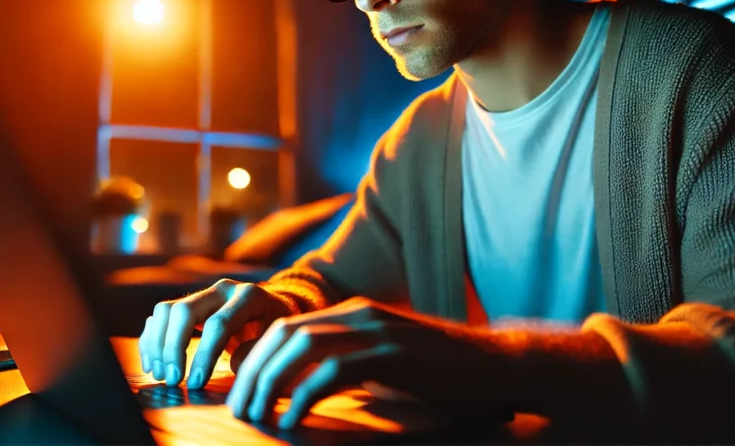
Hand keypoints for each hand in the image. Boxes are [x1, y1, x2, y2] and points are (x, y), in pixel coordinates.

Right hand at [138, 279, 291, 388]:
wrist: (276, 306)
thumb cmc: (277, 328)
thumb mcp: (279, 338)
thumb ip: (258, 351)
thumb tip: (232, 366)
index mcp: (248, 297)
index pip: (218, 324)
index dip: (204, 356)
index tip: (194, 384)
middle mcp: (222, 289)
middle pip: (184, 311)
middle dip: (173, 348)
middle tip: (172, 380)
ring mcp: (203, 293)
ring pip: (166, 310)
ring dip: (157, 344)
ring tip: (159, 374)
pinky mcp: (190, 302)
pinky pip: (160, 316)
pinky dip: (152, 339)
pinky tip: (152, 363)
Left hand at [225, 297, 515, 429]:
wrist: (495, 365)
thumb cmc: (441, 373)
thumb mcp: (385, 362)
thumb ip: (348, 365)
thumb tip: (304, 392)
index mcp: (353, 313)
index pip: (286, 327)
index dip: (255, 358)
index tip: (240, 391)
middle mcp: (359, 315)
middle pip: (284, 334)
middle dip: (253, 372)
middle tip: (239, 409)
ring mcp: (376, 331)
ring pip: (301, 348)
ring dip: (271, 384)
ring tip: (258, 417)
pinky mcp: (392, 355)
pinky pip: (334, 371)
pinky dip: (305, 395)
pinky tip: (295, 419)